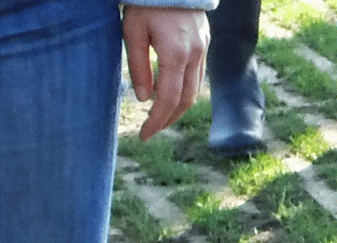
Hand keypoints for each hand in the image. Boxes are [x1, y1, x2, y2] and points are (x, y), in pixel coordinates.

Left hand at [122, 7, 209, 139]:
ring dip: (177, 108)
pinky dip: (184, 92)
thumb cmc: (145, 1)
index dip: (156, 121)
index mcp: (175, 53)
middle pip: (185, 101)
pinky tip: (171, 95)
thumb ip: (138, 65)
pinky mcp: (204, 45)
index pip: (167, 99)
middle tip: (151, 130)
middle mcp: (194, 56)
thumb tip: (144, 99)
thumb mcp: (132, 30)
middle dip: (167, 119)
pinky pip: (197, 77)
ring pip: (194, 91)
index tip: (143, 135)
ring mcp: (202, 51)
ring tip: (160, 116)